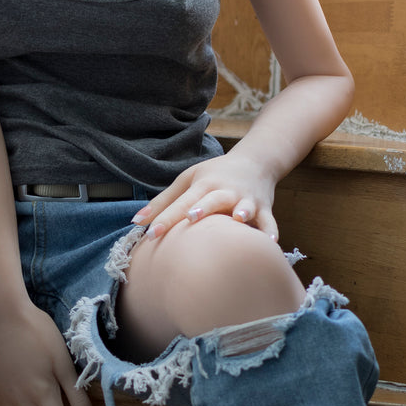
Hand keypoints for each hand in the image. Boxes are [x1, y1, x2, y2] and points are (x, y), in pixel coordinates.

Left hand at [131, 151, 279, 242]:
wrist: (256, 162)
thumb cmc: (215, 175)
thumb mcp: (188, 180)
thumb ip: (163, 202)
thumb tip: (136, 222)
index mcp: (204, 184)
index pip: (182, 201)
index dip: (167, 216)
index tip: (151, 233)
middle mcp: (225, 190)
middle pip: (213, 199)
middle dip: (203, 208)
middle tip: (191, 218)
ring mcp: (247, 199)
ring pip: (245, 206)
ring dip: (242, 212)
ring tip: (239, 219)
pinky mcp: (265, 209)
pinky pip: (269, 221)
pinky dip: (270, 231)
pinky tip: (270, 243)